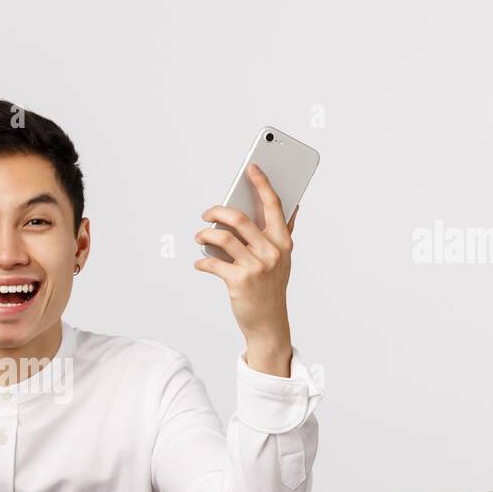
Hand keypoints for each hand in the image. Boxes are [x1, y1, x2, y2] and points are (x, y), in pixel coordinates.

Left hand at [194, 162, 297, 375]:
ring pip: (222, 237)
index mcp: (283, 242)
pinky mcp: (239, 282)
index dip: (262, 183)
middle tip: (206, 214)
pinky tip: (200, 263)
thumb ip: (283, 234)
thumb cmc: (271, 288)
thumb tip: (292, 205)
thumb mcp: (282, 260)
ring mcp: (256, 267)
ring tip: (199, 238)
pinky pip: (212, 263)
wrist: (269, 324)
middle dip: (217, 211)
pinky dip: (202, 262)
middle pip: (239, 218)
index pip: (274, 205)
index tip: (251, 167)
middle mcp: (272, 251)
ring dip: (205, 235)